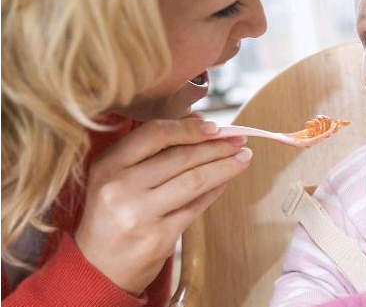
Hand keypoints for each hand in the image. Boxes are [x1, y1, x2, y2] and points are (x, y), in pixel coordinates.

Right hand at [74, 117, 251, 294]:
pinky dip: (215, 190)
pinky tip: (226, 181)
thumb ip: (151, 149)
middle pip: (180, 157)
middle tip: (238, 141)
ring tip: (243, 157)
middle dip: (216, 146)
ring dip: (224, 166)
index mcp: (107, 165)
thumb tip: (199, 122)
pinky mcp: (159, 238)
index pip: (154, 134)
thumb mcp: (117, 177)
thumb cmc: (113, 214)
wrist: (98, 268)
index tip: (214, 127)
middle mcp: (119, 188)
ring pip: (194, 181)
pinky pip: (196, 207)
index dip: (188, 128)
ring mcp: (139, 214)